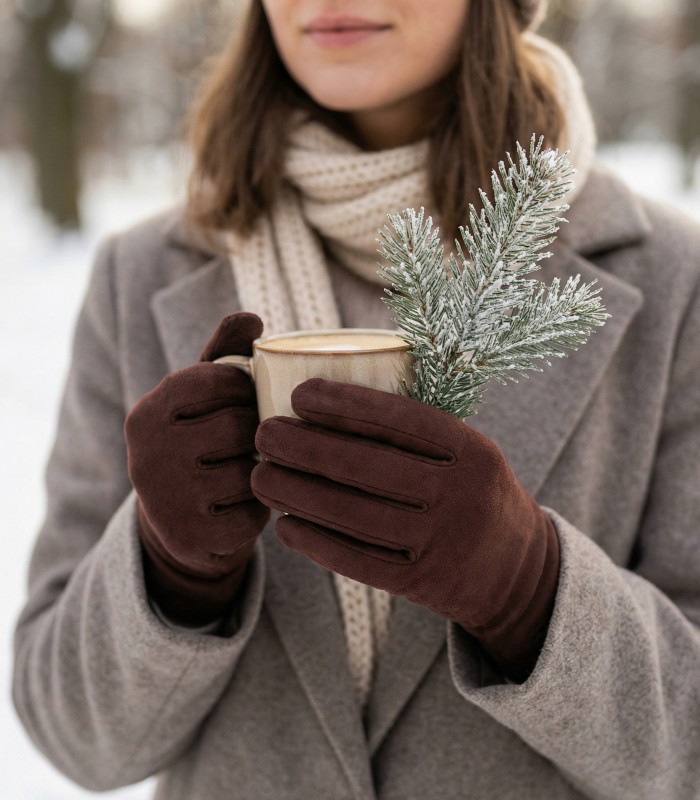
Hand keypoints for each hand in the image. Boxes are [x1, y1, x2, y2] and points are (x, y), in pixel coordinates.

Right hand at [125, 312, 269, 625]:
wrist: (175, 525)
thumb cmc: (196, 444)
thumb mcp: (200, 397)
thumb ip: (223, 353)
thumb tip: (251, 318)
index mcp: (148, 412)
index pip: (222, 378)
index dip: (249, 387)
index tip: (247, 398)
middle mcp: (149, 454)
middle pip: (241, 425)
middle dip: (256, 431)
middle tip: (252, 439)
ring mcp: (170, 500)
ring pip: (251, 470)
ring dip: (260, 470)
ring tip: (247, 469)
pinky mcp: (194, 538)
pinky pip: (255, 513)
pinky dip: (259, 509)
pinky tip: (243, 504)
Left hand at [251, 378, 559, 679]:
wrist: (516, 572)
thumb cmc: (474, 494)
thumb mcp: (471, 453)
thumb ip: (420, 432)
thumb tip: (336, 398)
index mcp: (472, 451)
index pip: (400, 419)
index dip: (344, 404)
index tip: (300, 393)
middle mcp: (459, 495)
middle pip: (365, 466)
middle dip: (304, 445)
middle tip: (264, 432)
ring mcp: (440, 542)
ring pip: (352, 513)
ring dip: (295, 492)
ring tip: (261, 474)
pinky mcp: (420, 582)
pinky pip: (356, 560)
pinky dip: (314, 540)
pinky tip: (285, 524)